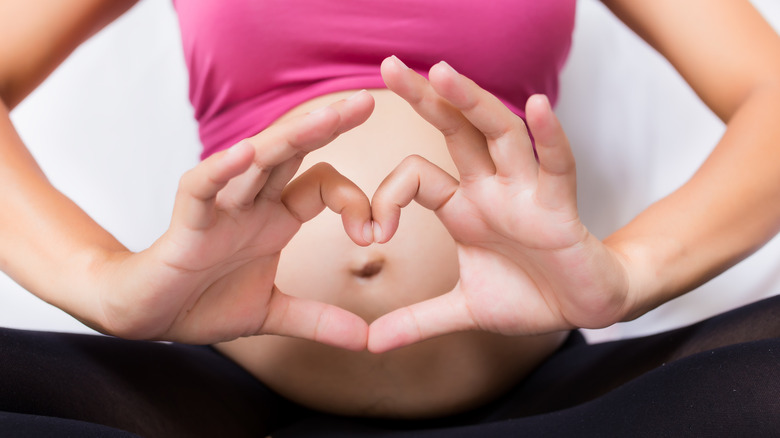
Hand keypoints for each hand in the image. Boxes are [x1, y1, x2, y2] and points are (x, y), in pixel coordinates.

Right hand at [96, 91, 374, 348]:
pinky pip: (202, 189)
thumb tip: (367, 341)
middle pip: (292, 152)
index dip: (353, 201)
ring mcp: (220, 209)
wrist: (148, 316)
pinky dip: (222, 171)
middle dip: (326, 125)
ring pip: (255, 162)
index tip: (372, 236)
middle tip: (364, 101)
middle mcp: (252, 204)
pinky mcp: (188, 224)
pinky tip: (245, 154)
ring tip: (325, 116)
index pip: (322, 184)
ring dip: (289, 137)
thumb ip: (319, 320)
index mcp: (275, 217)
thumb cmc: (204, 302)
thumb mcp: (273, 314)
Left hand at [368, 57, 630, 351]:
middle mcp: (491, 188)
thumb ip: (417, 321)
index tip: (373, 234)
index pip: (416, 175)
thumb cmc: (529, 296)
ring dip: (474, 103)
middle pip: (456, 130)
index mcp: (463, 206)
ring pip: (500, 134)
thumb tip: (369, 343)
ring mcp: (526, 192)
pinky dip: (549, 137)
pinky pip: (557, 164)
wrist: (584, 308)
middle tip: (388, 66)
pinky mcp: (561, 206)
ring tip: (443, 72)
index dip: (387, 195)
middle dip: (425, 98)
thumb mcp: (463, 309)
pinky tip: (537, 107)